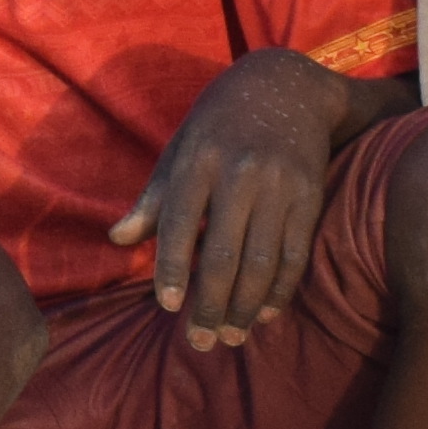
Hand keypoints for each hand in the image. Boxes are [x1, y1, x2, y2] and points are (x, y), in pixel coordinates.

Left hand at [112, 56, 346, 344]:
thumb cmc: (219, 125)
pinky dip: (282, 289)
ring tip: (232, 336)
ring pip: (262, 261)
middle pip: (224, 254)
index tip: (168, 307)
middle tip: (200, 341)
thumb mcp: (179, 149)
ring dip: (246, 307)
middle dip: (211, 304)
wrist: (285, 87)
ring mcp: (279, 186)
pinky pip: (296, 254)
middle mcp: (239, 174)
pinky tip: (267, 313)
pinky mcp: (310, 196)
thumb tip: (117, 239)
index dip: (173, 269)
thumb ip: (152, 199)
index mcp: (198, 161)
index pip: (181, 224)